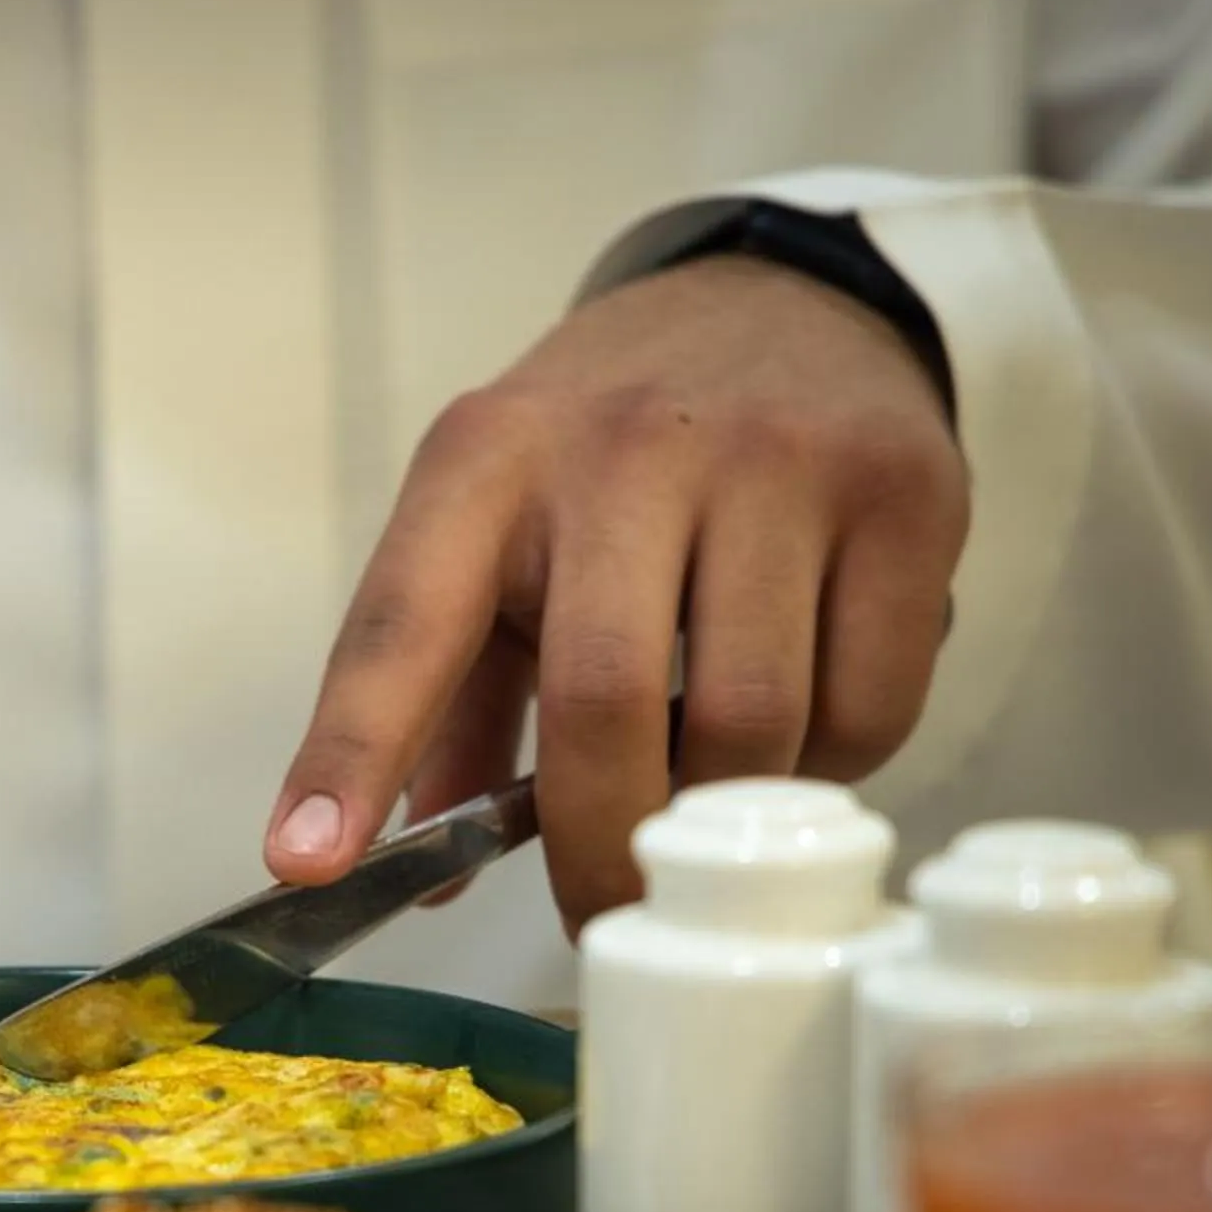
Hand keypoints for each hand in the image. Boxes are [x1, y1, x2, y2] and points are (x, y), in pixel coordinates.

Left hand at [265, 254, 966, 929]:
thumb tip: (419, 868)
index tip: (307, 863)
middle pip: (600, 705)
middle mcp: (626, 447)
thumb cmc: (614, 450)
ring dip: (721, 812)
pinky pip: (867, 706)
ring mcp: (776, 461)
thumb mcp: (500, 528)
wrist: (788, 297)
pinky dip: (829, 764)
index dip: (352, 755)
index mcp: (489, 462)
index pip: (403, 623)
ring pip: (749, 723)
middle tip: (599, 915)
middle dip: (596, 846)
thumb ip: (449, 695)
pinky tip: (801, 731)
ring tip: (706, 800)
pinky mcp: (903, 495)